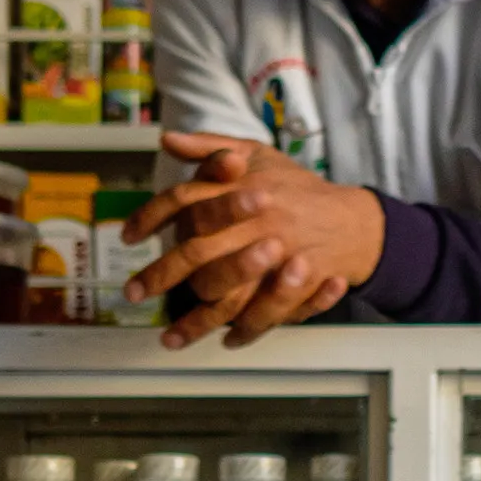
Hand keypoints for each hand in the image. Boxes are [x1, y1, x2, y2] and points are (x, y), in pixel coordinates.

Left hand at [124, 132, 381, 348]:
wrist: (354, 221)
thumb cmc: (298, 189)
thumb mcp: (257, 155)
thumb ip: (211, 147)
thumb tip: (168, 139)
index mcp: (243, 190)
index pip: (185, 202)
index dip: (150, 219)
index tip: (126, 237)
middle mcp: (258, 224)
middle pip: (198, 254)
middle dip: (161, 276)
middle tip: (136, 292)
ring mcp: (278, 259)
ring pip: (228, 295)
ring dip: (196, 321)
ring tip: (170, 338)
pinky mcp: (297, 287)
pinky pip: (265, 317)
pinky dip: (244, 333)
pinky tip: (225, 341)